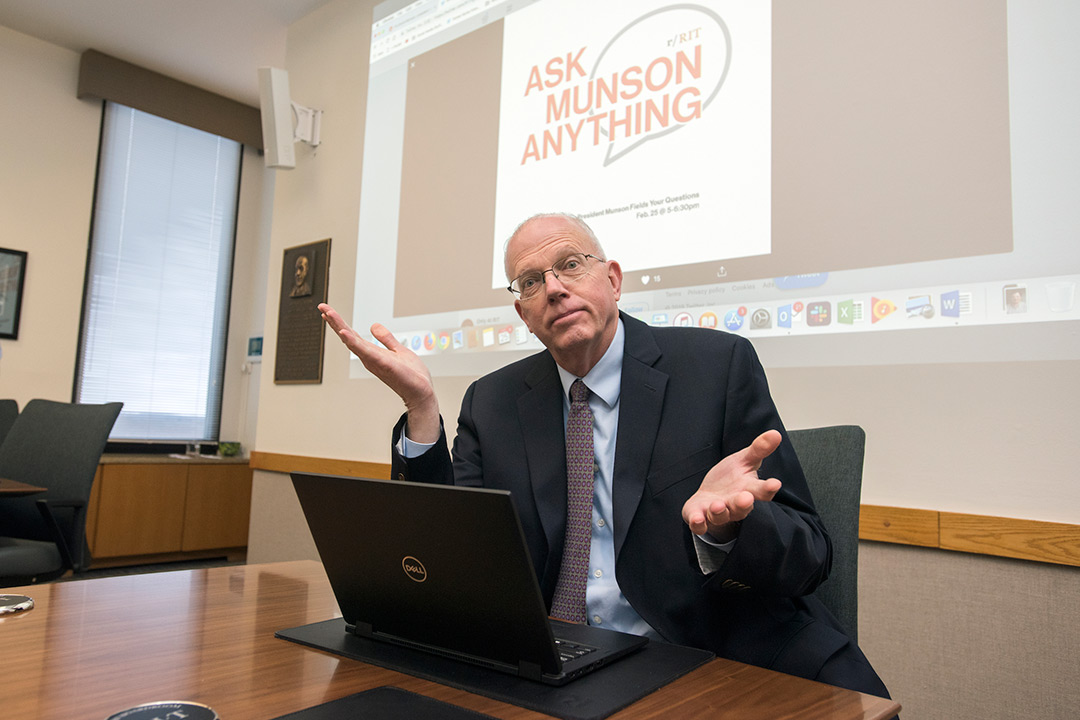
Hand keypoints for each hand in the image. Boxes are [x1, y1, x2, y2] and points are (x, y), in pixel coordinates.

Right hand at [319, 303, 440, 441]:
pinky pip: (365, 351)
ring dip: (339, 327)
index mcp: (372, 352)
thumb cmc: (411, 375)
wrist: (421, 392)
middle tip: (322, 307)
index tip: (328, 311)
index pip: (352, 335)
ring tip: (328, 314)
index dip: (339, 323)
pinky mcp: (382, 363)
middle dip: (334, 321)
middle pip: (348, 336)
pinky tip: (344, 333)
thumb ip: (386, 339)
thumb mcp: (398, 350)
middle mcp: (369, 357)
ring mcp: (373, 360)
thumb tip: (374, 326)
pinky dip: (353, 342)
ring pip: (352, 341)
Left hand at [681, 430, 783, 539]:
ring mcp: (717, 513)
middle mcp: (734, 505)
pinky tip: (697, 519)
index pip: (762, 491)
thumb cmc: (730, 479)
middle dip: (743, 504)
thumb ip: (759, 449)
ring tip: (718, 504)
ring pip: (720, 515)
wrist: (709, 496)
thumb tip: (776, 433)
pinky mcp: (700, 518)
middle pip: (742, 508)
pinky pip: (700, 524)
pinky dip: (699, 523)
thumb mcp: (744, 460)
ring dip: (719, 511)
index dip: (768, 488)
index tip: (775, 483)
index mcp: (748, 490)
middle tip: (746, 498)